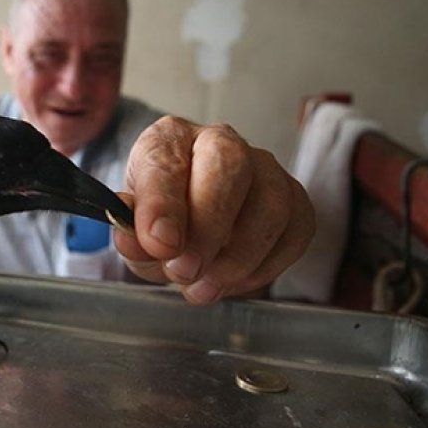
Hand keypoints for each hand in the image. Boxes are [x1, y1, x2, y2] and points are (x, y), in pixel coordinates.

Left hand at [113, 116, 314, 304]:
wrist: (190, 232)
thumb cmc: (162, 224)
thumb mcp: (134, 233)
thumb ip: (131, 236)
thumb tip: (134, 240)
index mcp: (168, 141)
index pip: (167, 160)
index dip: (163, 204)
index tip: (160, 243)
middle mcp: (219, 143)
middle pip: (230, 166)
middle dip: (208, 228)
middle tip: (185, 271)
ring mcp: (264, 169)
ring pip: (271, 203)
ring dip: (239, 257)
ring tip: (205, 287)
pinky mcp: (296, 200)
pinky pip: (295, 232)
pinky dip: (265, 266)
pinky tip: (233, 281)